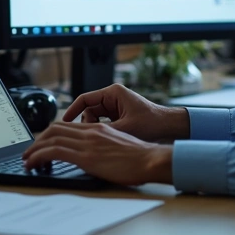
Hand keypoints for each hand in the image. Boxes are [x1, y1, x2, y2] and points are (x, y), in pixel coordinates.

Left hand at [22, 122, 172, 185]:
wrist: (150, 159)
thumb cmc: (140, 158)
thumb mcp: (118, 148)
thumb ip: (103, 148)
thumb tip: (94, 158)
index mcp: (98, 129)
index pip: (66, 126)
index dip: (49, 135)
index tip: (41, 145)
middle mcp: (90, 132)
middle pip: (54, 129)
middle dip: (38, 140)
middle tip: (29, 152)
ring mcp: (87, 142)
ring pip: (51, 138)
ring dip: (34, 149)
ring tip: (27, 160)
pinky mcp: (85, 155)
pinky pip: (54, 151)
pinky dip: (39, 156)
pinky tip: (33, 163)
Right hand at [63, 84, 189, 142]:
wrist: (170, 128)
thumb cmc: (152, 124)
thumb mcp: (124, 128)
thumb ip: (102, 131)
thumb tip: (83, 138)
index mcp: (113, 93)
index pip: (84, 99)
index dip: (71, 111)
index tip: (64, 123)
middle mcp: (113, 98)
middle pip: (88, 111)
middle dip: (87, 125)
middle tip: (89, 138)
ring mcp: (116, 107)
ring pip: (95, 119)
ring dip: (96, 130)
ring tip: (103, 140)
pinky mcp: (120, 116)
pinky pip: (103, 123)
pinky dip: (103, 132)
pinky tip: (108, 141)